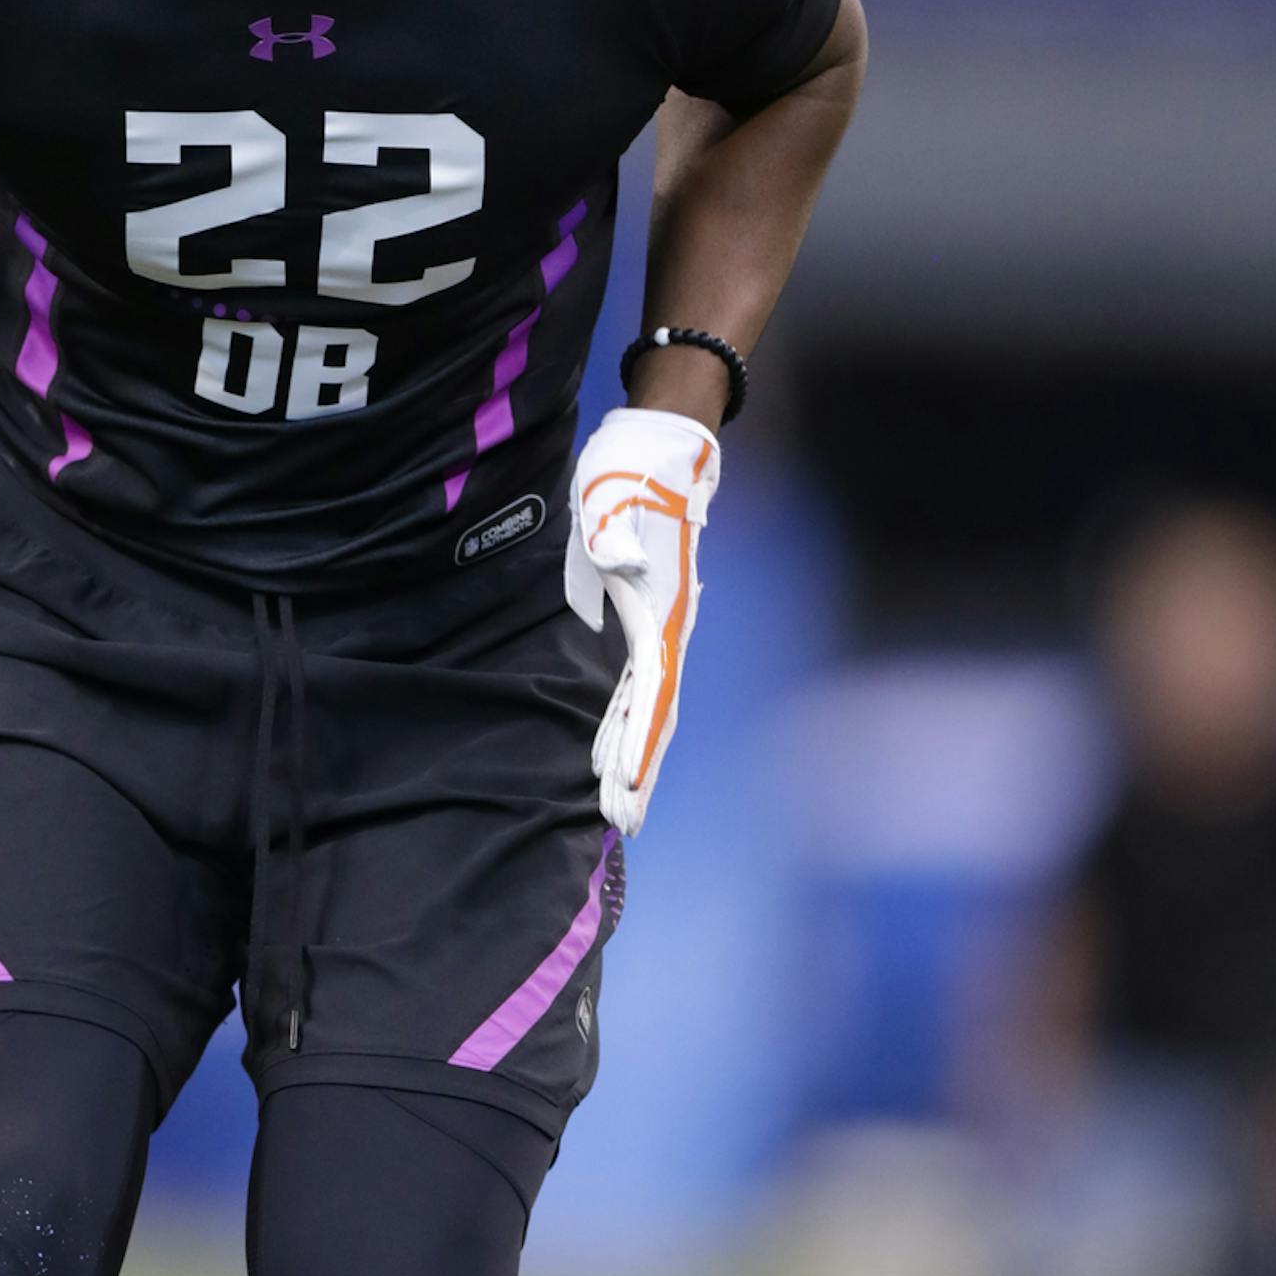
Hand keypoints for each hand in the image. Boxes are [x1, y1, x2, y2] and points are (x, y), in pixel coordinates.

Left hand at [568, 405, 718, 833]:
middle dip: (638, 770)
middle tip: (624, 823)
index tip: (624, 785)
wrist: (661, 451)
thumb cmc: (632, 476)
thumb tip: (619, 566)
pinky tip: (608, 754)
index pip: (649, 694)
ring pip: (649, 709)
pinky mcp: (646, 623)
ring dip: (634, 757)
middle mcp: (667, 631)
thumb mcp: (615, 500)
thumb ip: (615, 537)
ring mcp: (660, 630)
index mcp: (660, 613)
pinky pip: (637, 689)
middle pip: (655, 716)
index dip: (636, 742)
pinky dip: (626, 727)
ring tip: (621, 807)